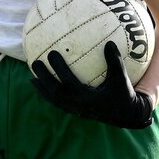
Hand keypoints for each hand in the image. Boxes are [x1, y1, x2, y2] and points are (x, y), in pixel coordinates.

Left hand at [30, 41, 154, 129]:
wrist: (126, 116)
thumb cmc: (124, 94)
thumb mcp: (122, 78)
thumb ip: (115, 61)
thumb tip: (109, 42)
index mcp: (88, 98)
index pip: (69, 82)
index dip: (59, 69)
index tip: (52, 53)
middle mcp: (78, 106)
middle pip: (55, 92)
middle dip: (44, 78)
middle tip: (35, 62)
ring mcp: (75, 110)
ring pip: (54, 100)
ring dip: (42, 88)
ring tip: (32, 77)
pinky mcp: (75, 112)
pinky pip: (58, 103)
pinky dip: (49, 94)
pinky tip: (43, 86)